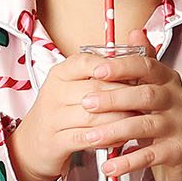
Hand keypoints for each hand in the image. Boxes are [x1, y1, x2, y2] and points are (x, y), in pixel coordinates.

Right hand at [6, 49, 135, 180]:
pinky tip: (123, 138)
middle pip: (95, 89)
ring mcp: (52, 117)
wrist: (34, 144)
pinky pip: (86, 138)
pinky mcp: (55, 141)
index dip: (113, 66)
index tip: (135, 73)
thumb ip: (108, 67)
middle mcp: (53, 92)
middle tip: (147, 100)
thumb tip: (139, 35)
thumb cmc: (65, 111)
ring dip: (120, 118)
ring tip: (139, 120)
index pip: (86, 62)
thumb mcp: (78, 86)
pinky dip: (107, 138)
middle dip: (124, 94)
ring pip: (93, 115)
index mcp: (60, 73)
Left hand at [79, 29, 181, 180]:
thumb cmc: (160, 117)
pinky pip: (149, 155)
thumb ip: (141, 63)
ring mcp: (180, 125)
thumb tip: (133, 31)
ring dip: (115, 131)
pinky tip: (108, 166)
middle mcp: (178, 99)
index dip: (122, 67)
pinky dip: (127, 161)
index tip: (95, 70)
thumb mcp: (152, 88)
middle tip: (85, 103)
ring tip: (90, 138)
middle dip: (113, 99)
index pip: (146, 66)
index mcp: (168, 79)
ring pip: (145, 126)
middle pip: (145, 95)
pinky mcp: (177, 151)